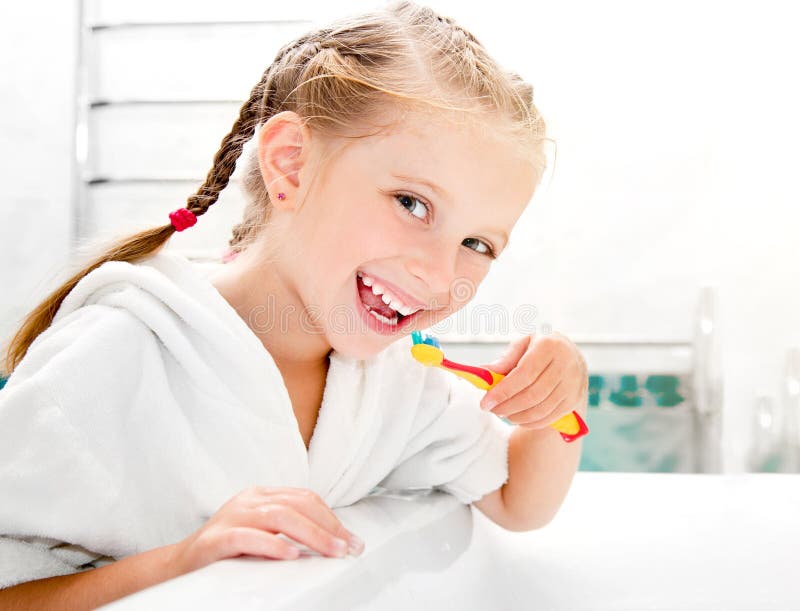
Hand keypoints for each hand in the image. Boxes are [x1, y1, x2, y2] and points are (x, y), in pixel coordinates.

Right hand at [168, 486, 364, 577]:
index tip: (352, 540)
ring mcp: (231, 517)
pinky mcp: (215, 539)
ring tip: (331, 551)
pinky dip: (271, 545)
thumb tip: (332, 542)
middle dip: (328, 527)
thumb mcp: (262, 533)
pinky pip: (246, 537)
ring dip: (311, 535)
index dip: (332, 519)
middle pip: (297, 505)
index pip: (305, 498)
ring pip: (278, 516)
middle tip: (349, 548)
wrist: (178, 565)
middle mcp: (248, 500)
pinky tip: (290, 554)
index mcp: (261, 495)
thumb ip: (289, 530)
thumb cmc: (226, 551)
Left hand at [479, 332, 587, 430]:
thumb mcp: (522, 344)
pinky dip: (530, 422)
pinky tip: (517, 418)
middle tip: (492, 410)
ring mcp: (572, 384)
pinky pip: (549, 417)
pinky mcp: (573, 400)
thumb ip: (504, 360)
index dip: (503, 391)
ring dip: (517, 416)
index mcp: (549, 346)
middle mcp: (565, 364)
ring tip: (503, 413)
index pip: (524, 374)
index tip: (485, 402)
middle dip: (508, 406)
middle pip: (532, 395)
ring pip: (541, 409)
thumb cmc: (540, 348)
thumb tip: (483, 372)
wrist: (570, 354)